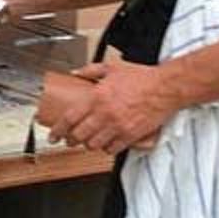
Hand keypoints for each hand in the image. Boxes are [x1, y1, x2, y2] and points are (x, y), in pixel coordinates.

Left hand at [61, 60, 175, 154]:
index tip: (53, 136)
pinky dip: (106, 149)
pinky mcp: (131, 135)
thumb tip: (76, 73)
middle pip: (79, 135)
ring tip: (87, 141)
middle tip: (69, 140)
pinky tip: (106, 144)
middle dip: (71, 140)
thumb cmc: (142, 77)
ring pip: (94, 145)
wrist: (165, 87)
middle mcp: (105, 114)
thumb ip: (91, 71)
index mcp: (98, 97)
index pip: (70, 118)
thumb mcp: (112, 68)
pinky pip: (112, 149)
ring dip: (88, 145)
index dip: (58, 130)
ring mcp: (118, 127)